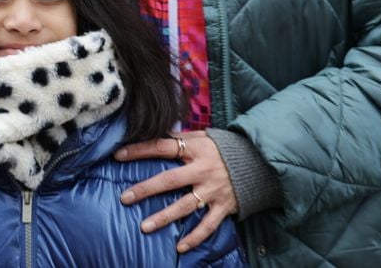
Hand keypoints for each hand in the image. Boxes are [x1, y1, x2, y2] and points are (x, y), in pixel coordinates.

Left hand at [116, 131, 238, 252]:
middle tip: (125, 198)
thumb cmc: (227, 147)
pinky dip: (195, 238)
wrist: (261, 161)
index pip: (162, 148)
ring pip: (185, 206)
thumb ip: (183, 136)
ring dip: (164, 217)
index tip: (118, 156)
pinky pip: (207, 225)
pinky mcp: (224, 207)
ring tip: (144, 227)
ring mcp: (213, 190)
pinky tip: (180, 247)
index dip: (140, 150)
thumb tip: (159, 132)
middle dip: (145, 189)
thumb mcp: (205, 136)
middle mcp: (202, 170)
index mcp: (196, 149)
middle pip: (169, 180)